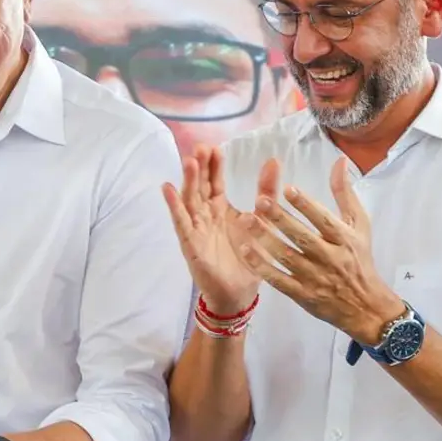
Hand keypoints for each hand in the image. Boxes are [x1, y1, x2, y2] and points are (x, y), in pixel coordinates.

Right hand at [163, 146, 277, 313]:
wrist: (239, 293)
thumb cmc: (248, 258)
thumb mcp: (261, 220)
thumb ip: (266, 191)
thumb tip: (273, 160)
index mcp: (220, 209)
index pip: (214, 182)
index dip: (213, 165)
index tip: (214, 147)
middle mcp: (205, 216)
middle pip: (199, 187)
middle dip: (199, 167)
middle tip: (200, 147)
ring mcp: (196, 229)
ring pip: (189, 200)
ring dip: (187, 181)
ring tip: (189, 161)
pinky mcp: (191, 244)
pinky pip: (181, 223)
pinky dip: (174, 206)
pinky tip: (168, 189)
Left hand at [237, 157, 404, 341]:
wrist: (365, 306)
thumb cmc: (359, 259)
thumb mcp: (359, 225)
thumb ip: (345, 194)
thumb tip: (339, 161)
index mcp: (344, 239)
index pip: (323, 220)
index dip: (306, 205)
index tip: (287, 189)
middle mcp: (329, 257)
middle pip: (302, 236)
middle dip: (280, 218)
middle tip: (259, 201)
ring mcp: (314, 277)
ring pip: (286, 256)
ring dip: (265, 238)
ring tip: (245, 220)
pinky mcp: (302, 294)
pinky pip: (278, 279)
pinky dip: (262, 266)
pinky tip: (245, 250)